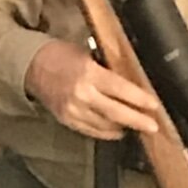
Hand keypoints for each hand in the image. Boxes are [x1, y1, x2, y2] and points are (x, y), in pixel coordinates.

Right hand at [25, 40, 160, 140]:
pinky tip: (117, 130)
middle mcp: (82, 95)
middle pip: (116, 113)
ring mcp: (73, 110)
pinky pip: (92, 131)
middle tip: (153, 126)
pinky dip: (107, 132)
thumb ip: (108, 71)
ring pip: (105, 126)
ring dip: (123, 127)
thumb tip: (133, 85)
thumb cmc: (63, 55)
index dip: (140, 99)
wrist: (33, 66)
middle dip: (137, 120)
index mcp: (89, 74)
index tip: (154, 106)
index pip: (121, 90)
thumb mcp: (89, 55)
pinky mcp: (67, 120)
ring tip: (137, 126)